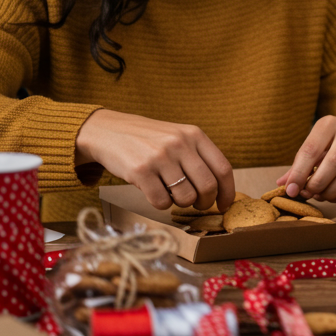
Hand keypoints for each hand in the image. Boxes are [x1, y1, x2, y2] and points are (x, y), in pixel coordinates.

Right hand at [74, 109, 235, 210]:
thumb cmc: (148, 139)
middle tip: (198, 205)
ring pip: (186, 198)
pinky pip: (162, 202)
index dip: (227, 192)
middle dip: (205, 203)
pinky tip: (155, 192)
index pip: (222, 168)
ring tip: (172, 194)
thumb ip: (198, 156)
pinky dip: (161, 204)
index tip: (224, 205)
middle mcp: (180, 143)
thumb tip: (220, 190)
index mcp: (194, 135)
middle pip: (207, 187)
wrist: (108, 131)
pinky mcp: (141, 171)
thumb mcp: (178, 137)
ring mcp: (160, 157)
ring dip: (181, 204)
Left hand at [276, 116, 335, 202]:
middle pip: (333, 163)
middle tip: (308, 193)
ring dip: (331, 192)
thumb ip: (299, 164)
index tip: (291, 190)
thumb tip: (283, 185)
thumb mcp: (314, 146)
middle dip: (317, 184)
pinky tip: (333, 196)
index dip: (299, 173)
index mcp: (328, 124)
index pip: (311, 150)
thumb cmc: (331, 143)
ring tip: (320, 195)